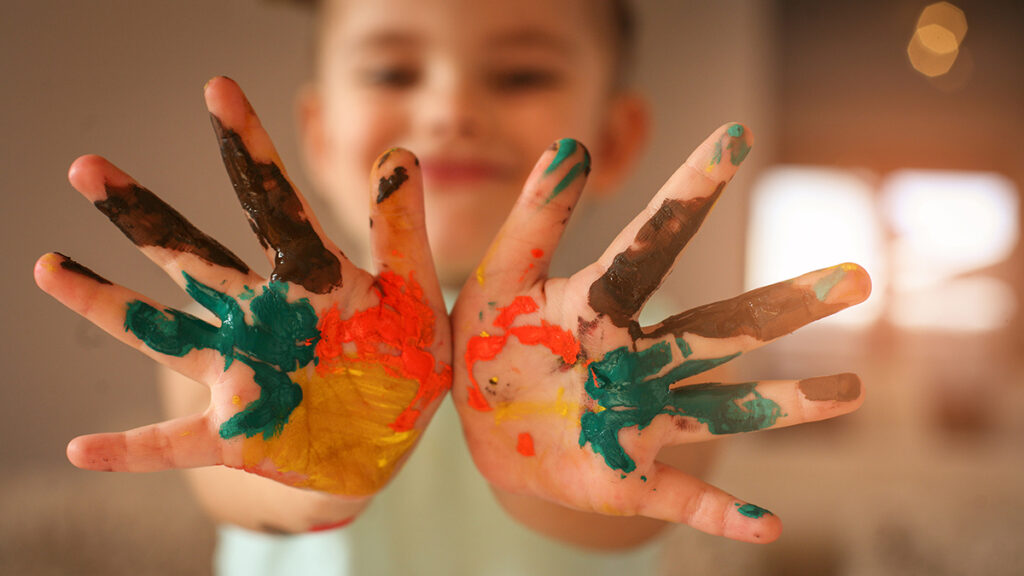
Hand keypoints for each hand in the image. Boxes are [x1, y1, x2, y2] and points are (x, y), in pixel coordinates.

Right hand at [34, 77, 450, 500]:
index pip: (271, 203)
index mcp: (308, 279)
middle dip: (143, 215)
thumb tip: (400, 150)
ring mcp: (242, 373)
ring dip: (107, 305)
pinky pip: (173, 442)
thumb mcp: (414, 295)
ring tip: (48, 267)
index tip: (218, 88)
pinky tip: (81, 447)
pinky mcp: (238, 432)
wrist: (393, 439)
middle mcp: (260, 317)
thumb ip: (401, 231)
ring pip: (163, 334)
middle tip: (87, 168)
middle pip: (192, 258)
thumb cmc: (406, 361)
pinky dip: (130, 449)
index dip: (247, 149)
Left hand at [452, 125, 870, 542]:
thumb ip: (535, 220)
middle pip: (720, 330)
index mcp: (604, 306)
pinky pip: (683, 499)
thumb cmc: (488, 340)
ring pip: (723, 409)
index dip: (690, 191)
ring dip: (783, 405)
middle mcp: (639, 360)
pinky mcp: (628, 478)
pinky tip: (767, 525)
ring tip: (849, 394)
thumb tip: (572, 144)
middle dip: (785, 305)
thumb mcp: (499, 278)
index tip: (735, 134)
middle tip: (855, 277)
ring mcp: (640, 420)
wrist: (480, 422)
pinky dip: (722, 514)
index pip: (653, 243)